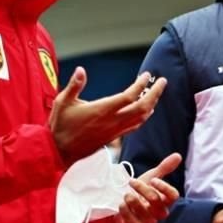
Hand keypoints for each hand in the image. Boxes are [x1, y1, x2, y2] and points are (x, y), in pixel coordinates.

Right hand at [50, 68, 165, 166]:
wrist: (59, 152)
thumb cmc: (60, 126)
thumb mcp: (62, 102)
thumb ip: (74, 86)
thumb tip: (80, 70)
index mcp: (102, 110)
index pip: (129, 96)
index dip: (141, 85)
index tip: (147, 75)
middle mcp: (112, 121)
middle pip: (142, 108)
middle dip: (155, 94)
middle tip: (163, 81)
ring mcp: (115, 131)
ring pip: (141, 118)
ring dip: (152, 104)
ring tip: (156, 92)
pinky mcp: (114, 137)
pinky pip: (135, 126)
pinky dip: (144, 117)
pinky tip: (147, 111)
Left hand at [111, 153, 181, 222]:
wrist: (124, 203)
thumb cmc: (140, 191)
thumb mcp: (151, 177)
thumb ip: (164, 168)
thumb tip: (178, 155)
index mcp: (165, 200)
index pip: (173, 196)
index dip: (165, 187)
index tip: (153, 180)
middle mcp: (159, 212)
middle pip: (156, 200)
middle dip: (143, 189)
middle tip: (132, 182)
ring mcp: (148, 221)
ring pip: (145, 212)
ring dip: (133, 200)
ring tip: (126, 194)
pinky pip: (133, 222)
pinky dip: (126, 211)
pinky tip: (122, 204)